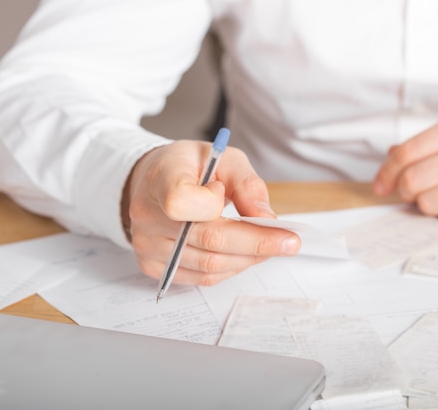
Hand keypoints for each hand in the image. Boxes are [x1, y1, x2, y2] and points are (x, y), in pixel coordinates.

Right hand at [122, 140, 300, 285]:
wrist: (154, 181)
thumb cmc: (190, 167)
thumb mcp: (223, 159)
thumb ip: (247, 184)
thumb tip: (267, 219)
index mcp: (160, 179)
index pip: (182, 201)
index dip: (212, 202)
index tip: (223, 192)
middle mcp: (147, 215)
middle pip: (209, 239)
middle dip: (257, 243)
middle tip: (290, 242)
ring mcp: (147, 244)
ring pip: (209, 265)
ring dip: (248, 259)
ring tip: (271, 247)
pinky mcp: (152, 266)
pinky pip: (200, 277)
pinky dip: (230, 268)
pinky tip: (245, 255)